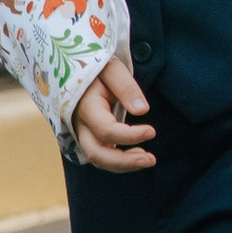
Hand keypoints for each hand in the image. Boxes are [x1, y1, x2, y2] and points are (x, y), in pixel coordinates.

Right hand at [70, 53, 155, 171]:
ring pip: (97, 158)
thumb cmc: (99, 68)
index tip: (152, 131)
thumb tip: (143, 110)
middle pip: (96, 153)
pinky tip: (137, 155)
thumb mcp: (112, 69)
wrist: (79, 70)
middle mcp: (79, 124)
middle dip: (124, 162)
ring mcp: (81, 132)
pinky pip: (100, 155)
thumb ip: (126, 87)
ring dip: (122, 164)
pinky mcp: (87, 136)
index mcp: (85, 107)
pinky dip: (117, 161)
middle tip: (151, 160)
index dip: (130, 136)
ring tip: (148, 159)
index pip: (106, 130)